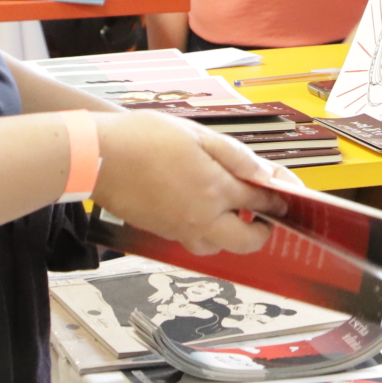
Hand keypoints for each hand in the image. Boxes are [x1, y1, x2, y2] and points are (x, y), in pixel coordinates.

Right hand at [89, 110, 290, 255]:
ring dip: (229, 235)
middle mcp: (200, 217)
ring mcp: (179, 229)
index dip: (277, 199)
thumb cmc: (142, 139)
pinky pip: (191, 240)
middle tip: (264, 217)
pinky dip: (203, 230)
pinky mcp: (160, 232)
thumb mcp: (198, 135)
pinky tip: (198, 209)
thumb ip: (235, 157)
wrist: (97, 157)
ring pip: (215, 247)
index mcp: (215, 189)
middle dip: (261, 232)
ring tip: (229, 213)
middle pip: (244, 242)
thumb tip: (265, 173)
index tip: (285, 197)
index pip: (260, 202)